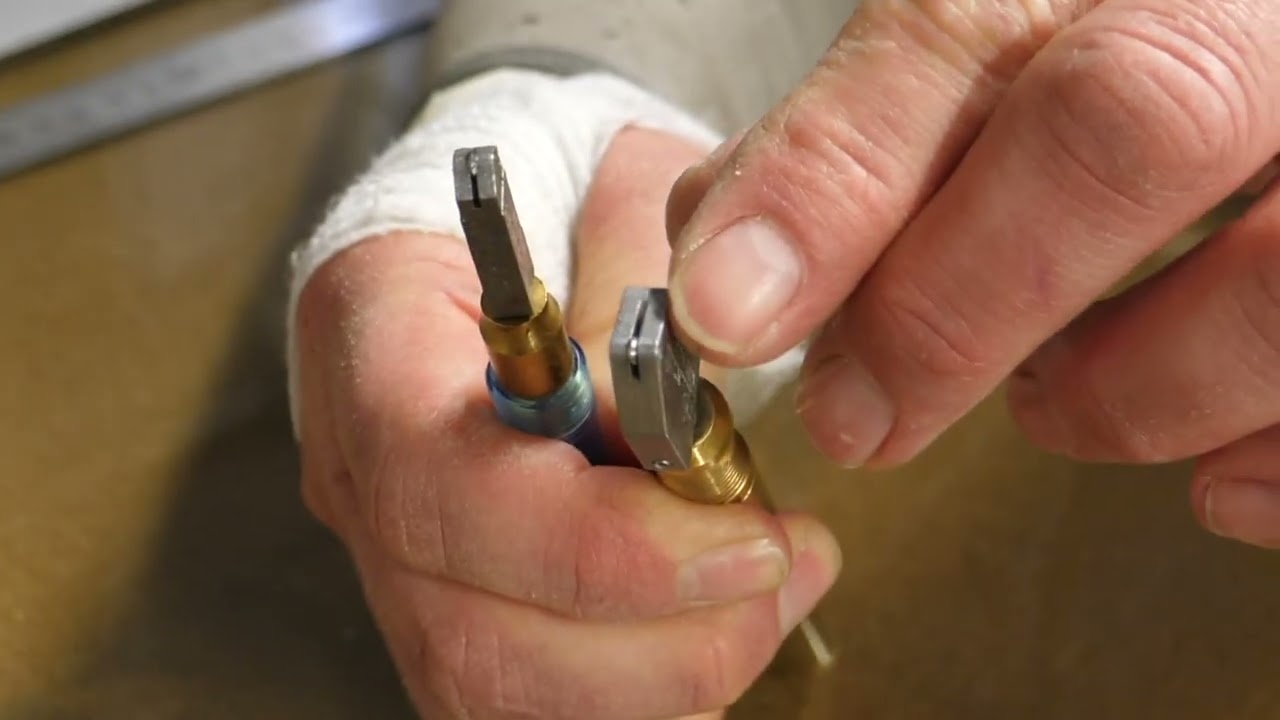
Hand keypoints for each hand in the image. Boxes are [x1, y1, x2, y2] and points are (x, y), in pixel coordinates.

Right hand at [292, 127, 839, 718]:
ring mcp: (404, 560)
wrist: (512, 254)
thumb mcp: (621, 200)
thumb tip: (662, 426)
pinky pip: (544, 704)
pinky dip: (654, 689)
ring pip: (503, 696)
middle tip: (777, 568)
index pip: (440, 488)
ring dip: (669, 673)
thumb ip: (640, 307)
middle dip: (658, 642)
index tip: (738, 537)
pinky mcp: (461, 608)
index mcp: (374, 342)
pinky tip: (720, 625)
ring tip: (771, 588)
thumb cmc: (565, 210)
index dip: (594, 545)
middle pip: (470, 636)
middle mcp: (367, 477)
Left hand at [665, 0, 1279, 547]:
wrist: (1273, 49)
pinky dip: (1268, 466)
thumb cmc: (1140, 55)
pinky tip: (1204, 475)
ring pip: (1277, 278)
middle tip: (861, 415)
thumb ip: (871, 134)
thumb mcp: (1005, 48)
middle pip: (1135, 123)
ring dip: (1125, 389)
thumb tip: (728, 247)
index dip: (834, 181)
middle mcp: (1268, 15)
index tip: (726, 310)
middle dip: (957, 306)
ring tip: (1054, 406)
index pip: (962, 30)